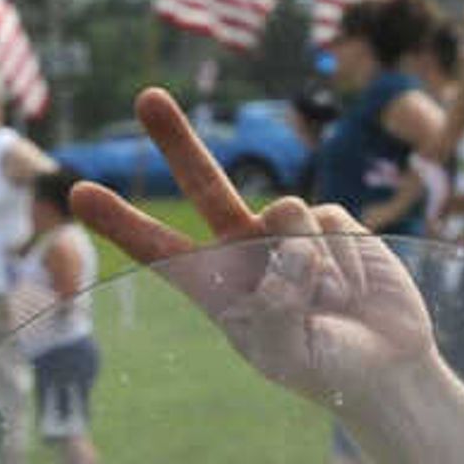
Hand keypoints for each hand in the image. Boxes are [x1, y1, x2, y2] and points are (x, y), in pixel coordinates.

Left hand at [68, 89, 442, 410]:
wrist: (385, 363)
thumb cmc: (325, 367)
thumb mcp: (284, 354)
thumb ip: (273, 309)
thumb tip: (281, 254)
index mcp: (218, 288)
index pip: (162, 251)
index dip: (123, 223)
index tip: (79, 193)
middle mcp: (245, 250)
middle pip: (204, 184)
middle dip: (177, 140)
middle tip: (146, 97)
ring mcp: (288, 231)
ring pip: (285, 212)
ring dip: (310, 261)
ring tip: (327, 301)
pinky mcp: (331, 220)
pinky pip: (327, 219)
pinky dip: (342, 259)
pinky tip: (352, 288)